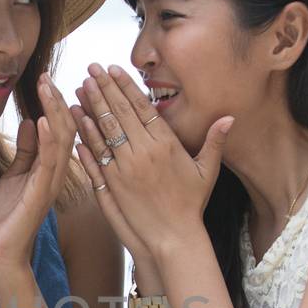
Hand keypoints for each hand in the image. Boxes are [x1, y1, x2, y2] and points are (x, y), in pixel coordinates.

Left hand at [0, 76, 75, 268]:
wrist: (0, 252)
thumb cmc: (8, 217)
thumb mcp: (14, 175)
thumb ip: (25, 150)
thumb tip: (32, 121)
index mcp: (50, 169)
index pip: (60, 130)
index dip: (55, 105)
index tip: (46, 79)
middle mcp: (55, 175)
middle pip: (64, 131)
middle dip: (56, 102)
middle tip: (46, 76)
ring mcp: (49, 185)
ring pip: (60, 143)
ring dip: (53, 113)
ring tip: (46, 88)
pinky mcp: (38, 196)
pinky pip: (47, 164)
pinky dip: (46, 140)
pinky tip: (42, 120)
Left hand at [72, 64, 231, 261]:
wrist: (173, 238)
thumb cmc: (191, 205)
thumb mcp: (207, 172)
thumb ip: (214, 142)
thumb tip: (230, 118)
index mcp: (166, 144)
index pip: (142, 107)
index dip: (126, 86)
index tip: (114, 69)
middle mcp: (144, 152)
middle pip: (120, 113)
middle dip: (104, 88)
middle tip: (91, 69)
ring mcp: (126, 168)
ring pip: (104, 131)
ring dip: (90, 107)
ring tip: (80, 88)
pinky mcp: (112, 184)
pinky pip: (96, 155)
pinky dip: (86, 137)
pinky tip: (78, 122)